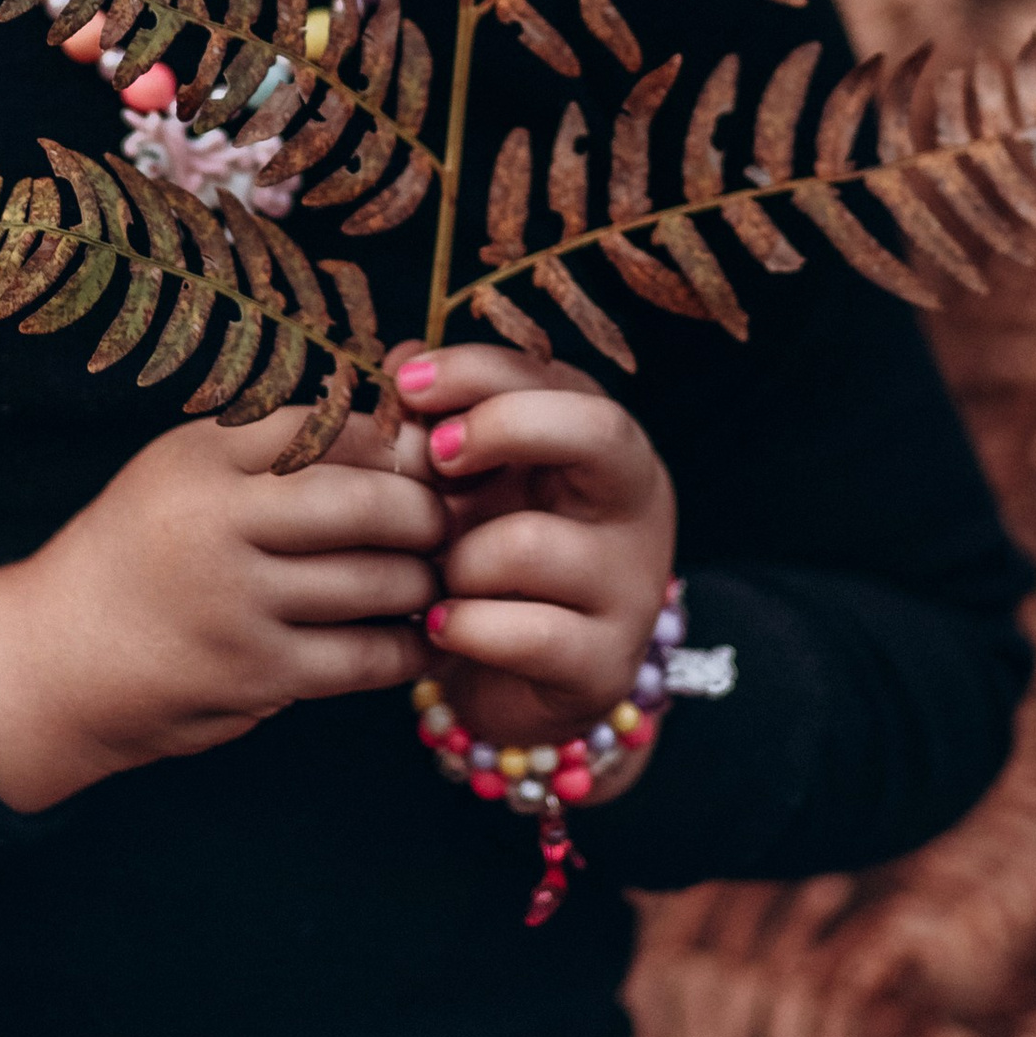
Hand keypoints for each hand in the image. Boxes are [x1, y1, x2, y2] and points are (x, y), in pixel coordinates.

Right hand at [0, 396, 439, 813]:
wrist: (58, 657)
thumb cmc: (147, 548)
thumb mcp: (192, 470)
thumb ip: (286, 444)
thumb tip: (410, 423)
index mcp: (203, 456)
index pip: (330, 425)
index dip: (393, 440)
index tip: (424, 457)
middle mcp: (218, 521)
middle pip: (367, 502)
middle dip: (426, 511)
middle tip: (446, 518)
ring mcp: (237, 602)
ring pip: (378, 582)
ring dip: (424, 580)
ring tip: (434, 574)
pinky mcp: (256, 675)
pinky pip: (365, 657)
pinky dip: (408, 646)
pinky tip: (420, 635)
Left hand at [390, 344, 676, 759]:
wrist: (512, 678)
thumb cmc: (487, 553)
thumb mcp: (466, 480)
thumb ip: (436, 418)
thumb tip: (400, 358)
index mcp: (603, 443)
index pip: (555, 378)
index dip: (477, 371)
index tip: (406, 383)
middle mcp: (636, 505)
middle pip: (598, 430)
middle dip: (504, 426)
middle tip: (436, 456)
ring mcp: (632, 587)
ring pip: (530, 544)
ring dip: (458, 560)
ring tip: (440, 578)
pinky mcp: (607, 663)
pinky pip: (524, 633)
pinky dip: (464, 627)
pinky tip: (441, 626)